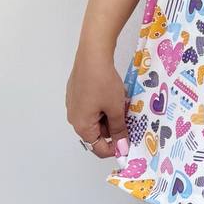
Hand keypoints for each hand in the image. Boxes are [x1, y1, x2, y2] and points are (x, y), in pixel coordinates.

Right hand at [66, 45, 128, 160]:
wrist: (93, 55)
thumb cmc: (103, 83)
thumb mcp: (115, 109)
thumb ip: (119, 130)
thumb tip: (122, 147)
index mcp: (82, 126)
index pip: (98, 148)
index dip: (115, 147)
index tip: (129, 141)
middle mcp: (74, 118)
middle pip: (97, 133)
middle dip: (114, 128)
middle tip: (128, 117)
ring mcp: (73, 105)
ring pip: (96, 119)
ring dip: (110, 116)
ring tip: (121, 103)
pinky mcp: (76, 94)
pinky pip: (92, 107)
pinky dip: (104, 105)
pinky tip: (113, 95)